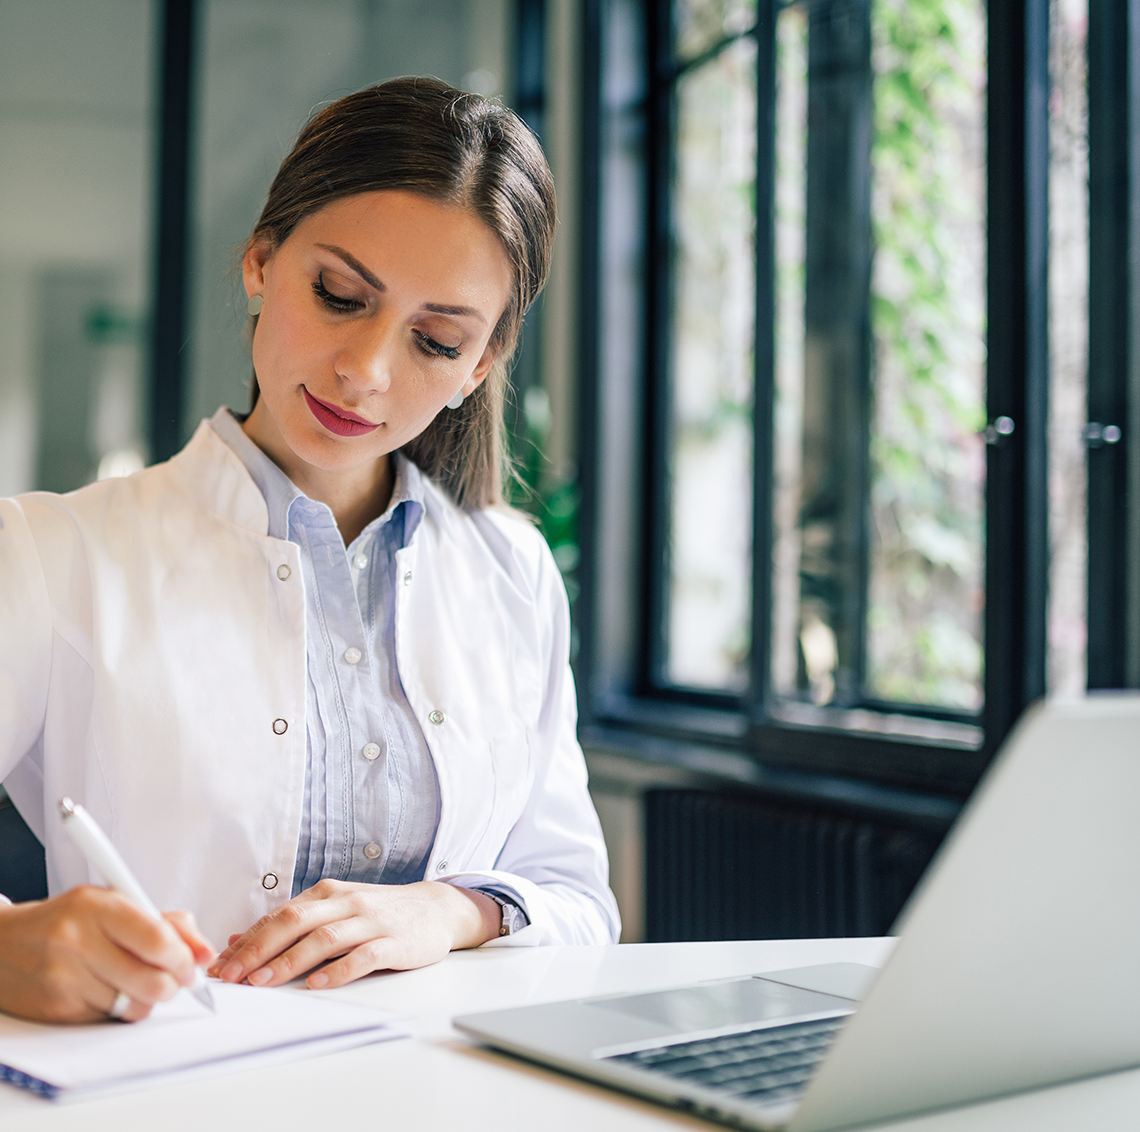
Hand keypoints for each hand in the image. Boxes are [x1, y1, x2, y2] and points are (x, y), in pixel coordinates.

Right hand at [0, 886, 214, 1022]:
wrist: (2, 944)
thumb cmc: (70, 920)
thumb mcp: (116, 902)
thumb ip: (166, 922)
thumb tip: (205, 953)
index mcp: (96, 907)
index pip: (158, 940)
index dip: (185, 958)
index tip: (192, 963)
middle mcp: (77, 942)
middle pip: (152, 981)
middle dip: (174, 985)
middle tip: (175, 979)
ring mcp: (63, 979)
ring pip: (135, 1006)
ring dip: (148, 998)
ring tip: (138, 980)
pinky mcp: (56, 1010)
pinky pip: (110, 1019)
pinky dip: (120, 1009)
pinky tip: (109, 990)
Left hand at [208, 879, 499, 989]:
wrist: (437, 908)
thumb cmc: (380, 913)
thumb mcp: (336, 910)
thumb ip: (293, 923)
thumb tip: (241, 938)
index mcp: (328, 893)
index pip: (279, 915)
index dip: (248, 941)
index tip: (220, 966)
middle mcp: (347, 901)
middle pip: (295, 921)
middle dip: (259, 949)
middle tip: (230, 976)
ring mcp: (371, 920)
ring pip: (324, 938)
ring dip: (290, 961)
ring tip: (263, 983)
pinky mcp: (394, 941)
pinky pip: (363, 955)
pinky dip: (338, 971)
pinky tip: (317, 985)